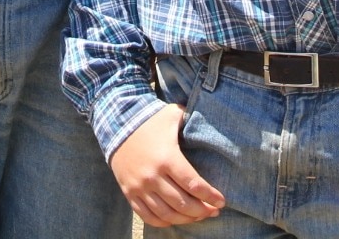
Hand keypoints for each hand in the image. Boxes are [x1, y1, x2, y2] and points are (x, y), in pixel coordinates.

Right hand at [108, 104, 224, 226]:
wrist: (116, 124)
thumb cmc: (150, 120)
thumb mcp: (172, 114)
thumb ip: (192, 119)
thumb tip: (210, 123)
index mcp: (167, 158)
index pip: (194, 184)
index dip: (210, 196)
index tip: (222, 201)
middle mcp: (153, 176)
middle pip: (183, 204)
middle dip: (203, 211)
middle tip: (213, 211)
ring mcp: (139, 187)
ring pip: (167, 214)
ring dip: (187, 219)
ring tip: (198, 216)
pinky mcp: (129, 193)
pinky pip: (148, 217)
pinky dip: (164, 222)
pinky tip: (176, 219)